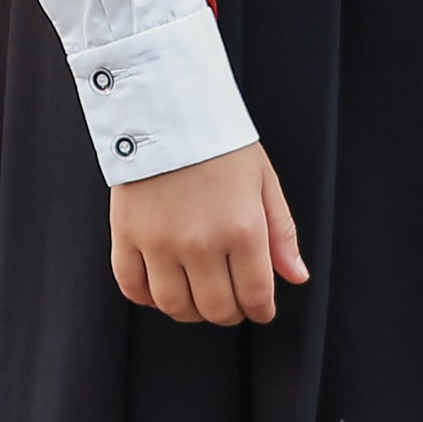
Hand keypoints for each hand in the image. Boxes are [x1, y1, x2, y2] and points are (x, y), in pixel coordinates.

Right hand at [110, 142, 307, 327]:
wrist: (166, 108)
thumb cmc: (219, 143)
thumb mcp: (263, 182)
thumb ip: (281, 234)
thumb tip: (296, 276)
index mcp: (242, 229)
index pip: (255, 295)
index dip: (261, 310)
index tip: (260, 308)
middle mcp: (200, 242)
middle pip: (215, 309)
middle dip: (230, 312)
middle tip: (231, 301)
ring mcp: (159, 242)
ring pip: (174, 305)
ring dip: (190, 310)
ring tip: (198, 295)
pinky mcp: (126, 235)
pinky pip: (133, 287)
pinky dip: (148, 297)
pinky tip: (162, 286)